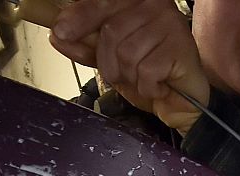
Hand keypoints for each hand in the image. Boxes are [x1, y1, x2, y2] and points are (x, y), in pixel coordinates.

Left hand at [49, 0, 209, 134]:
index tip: (61, 31)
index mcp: (134, 1)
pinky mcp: (180, 47)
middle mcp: (154, 6)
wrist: (182, 102)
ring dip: (130, 76)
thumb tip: (57, 36)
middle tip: (124, 74)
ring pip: (127, 54)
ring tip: (144, 78)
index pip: (102, 2)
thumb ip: (86, 47)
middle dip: (110, 62)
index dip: (80, 18)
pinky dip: (148, 86)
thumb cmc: (149, 75)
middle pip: (111, 32)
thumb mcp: (110, 60)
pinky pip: (146, 71)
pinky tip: (158, 84)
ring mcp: (169, 24)